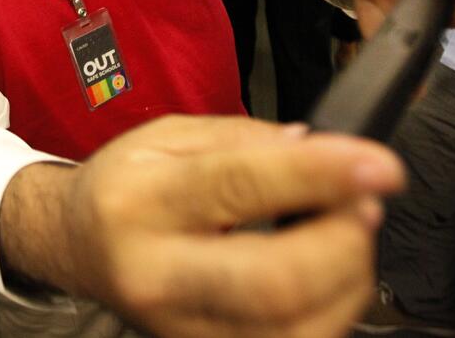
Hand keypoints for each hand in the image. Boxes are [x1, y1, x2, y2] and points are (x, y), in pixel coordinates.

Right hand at [0, 115, 404, 337]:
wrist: (75, 245)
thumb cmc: (123, 186)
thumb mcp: (166, 136)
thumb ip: (242, 140)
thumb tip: (316, 149)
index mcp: (142, 201)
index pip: (240, 187)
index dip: (320, 175)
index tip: (378, 164)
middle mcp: (158, 275)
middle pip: (274, 281)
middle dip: (343, 242)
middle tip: (365, 203)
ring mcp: (183, 328)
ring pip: (294, 328)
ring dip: (347, 279)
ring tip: (346, 233)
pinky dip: (330, 309)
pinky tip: (328, 271)